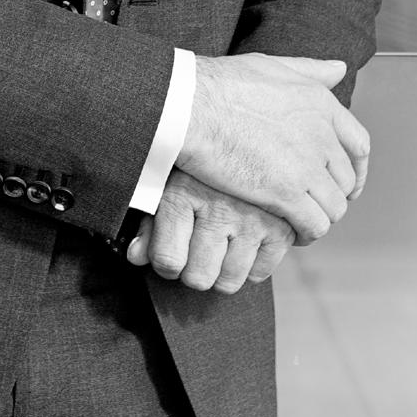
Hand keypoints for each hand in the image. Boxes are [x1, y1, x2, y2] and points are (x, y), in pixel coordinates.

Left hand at [126, 168, 294, 292]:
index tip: (171, 255)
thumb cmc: (195, 165)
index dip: (166, 265)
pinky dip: (250, 266)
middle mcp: (219, 208)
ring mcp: (253, 219)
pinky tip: (243, 244)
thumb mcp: (167, 185)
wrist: (238, 135)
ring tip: (219, 250)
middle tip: (196, 252)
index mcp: (183, 194)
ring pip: (228, 281)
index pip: (168, 261)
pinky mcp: (280, 228)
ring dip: (220, 273)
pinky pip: (259, 273)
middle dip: (194, 271)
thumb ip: (150, 224)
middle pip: (198, 278)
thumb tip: (136, 257)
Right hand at [178, 51, 369, 244]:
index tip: (346, 182)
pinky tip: (294, 234)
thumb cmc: (220, 84)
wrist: (190, 105)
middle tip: (314, 205)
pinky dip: (308, 234)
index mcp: (321, 104)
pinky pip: (314, 224)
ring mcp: (306, 165)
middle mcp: (322, 135)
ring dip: (321, 217)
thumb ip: (310, 69)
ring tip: (302, 223)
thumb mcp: (272, 65)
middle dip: (334, 196)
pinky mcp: (286, 193)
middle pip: (346, 180)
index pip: (358, 144)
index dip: (355, 169)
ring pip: (334, 207)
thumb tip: (340, 69)